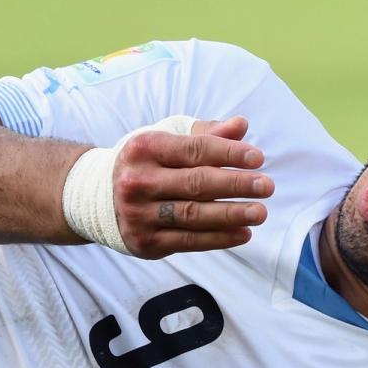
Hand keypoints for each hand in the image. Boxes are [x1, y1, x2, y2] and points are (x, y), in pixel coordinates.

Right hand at [111, 116, 273, 258]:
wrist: (100, 198)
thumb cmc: (146, 163)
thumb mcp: (168, 140)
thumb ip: (206, 134)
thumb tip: (241, 125)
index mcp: (144, 148)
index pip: (195, 150)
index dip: (229, 154)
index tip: (258, 159)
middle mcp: (138, 181)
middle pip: (196, 184)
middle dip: (236, 185)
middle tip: (267, 186)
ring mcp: (140, 214)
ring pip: (194, 215)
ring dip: (232, 215)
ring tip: (261, 212)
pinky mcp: (146, 242)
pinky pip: (189, 241)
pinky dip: (219, 238)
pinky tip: (243, 233)